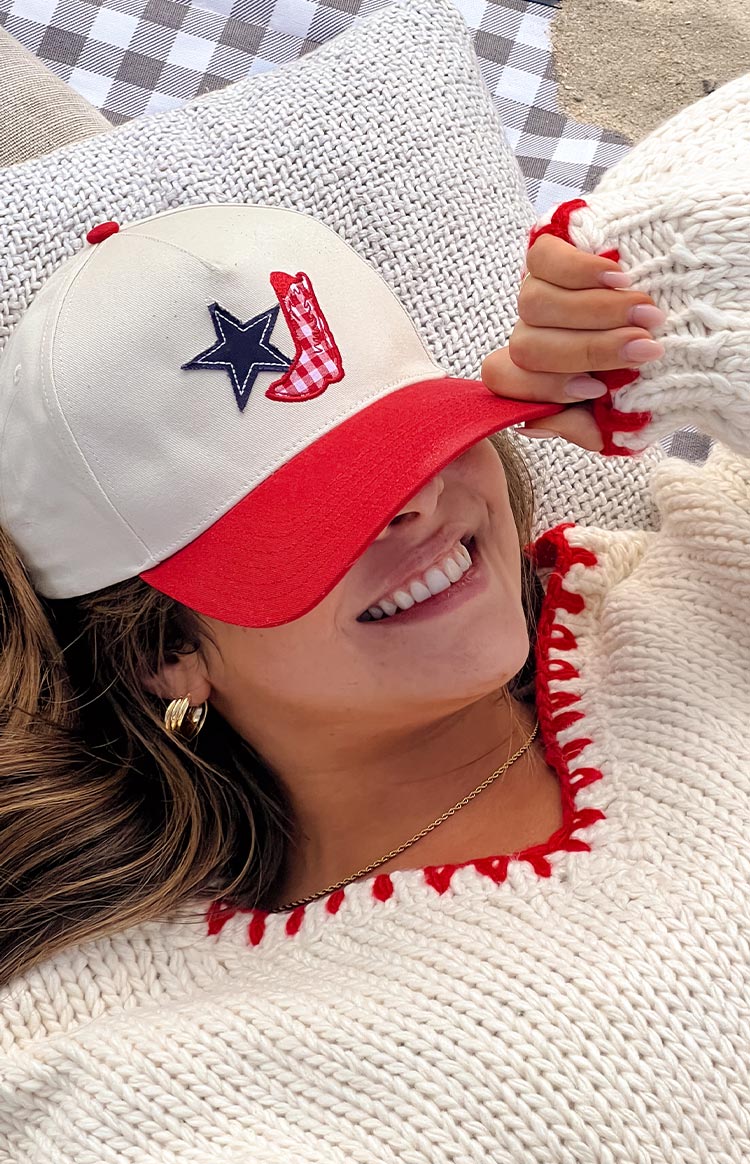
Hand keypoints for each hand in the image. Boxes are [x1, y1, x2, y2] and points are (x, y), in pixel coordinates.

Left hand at [481, 234, 665, 450]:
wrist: (696, 311)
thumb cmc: (660, 367)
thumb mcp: (630, 410)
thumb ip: (586, 427)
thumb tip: (532, 424)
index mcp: (539, 373)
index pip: (505, 382)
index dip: (545, 389)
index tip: (600, 389)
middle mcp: (532, 332)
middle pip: (526, 346)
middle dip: (589, 350)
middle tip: (644, 347)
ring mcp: (538, 289)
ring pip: (534, 304)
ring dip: (598, 312)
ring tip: (648, 313)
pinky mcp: (555, 248)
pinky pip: (544, 258)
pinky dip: (582, 270)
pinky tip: (621, 279)